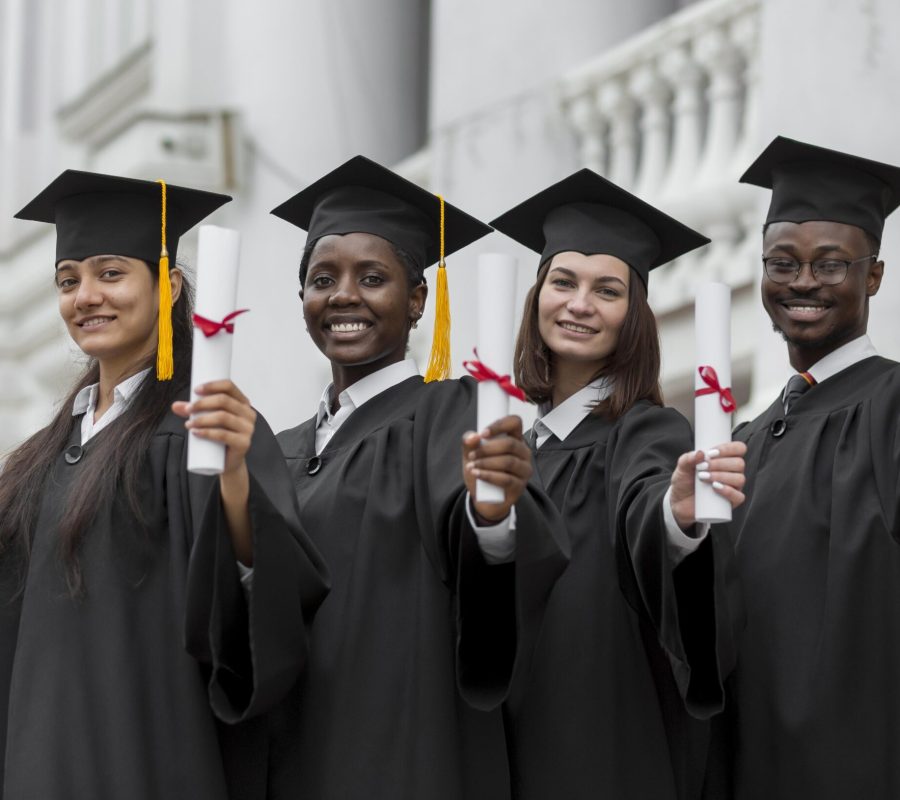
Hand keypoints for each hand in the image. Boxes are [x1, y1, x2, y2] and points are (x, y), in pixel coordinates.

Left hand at [172, 380, 256, 563]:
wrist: (227, 463)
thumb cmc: (218, 438)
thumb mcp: (206, 421)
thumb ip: (192, 412)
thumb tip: (175, 405)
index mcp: (242, 403)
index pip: (230, 387)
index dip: (212, 385)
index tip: (195, 390)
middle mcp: (248, 414)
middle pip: (225, 401)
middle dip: (203, 403)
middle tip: (187, 410)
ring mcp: (248, 429)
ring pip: (223, 417)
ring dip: (203, 418)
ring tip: (188, 424)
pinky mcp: (244, 443)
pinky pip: (224, 435)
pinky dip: (208, 433)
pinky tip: (196, 432)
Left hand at [461, 415, 532, 523]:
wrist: (484, 498)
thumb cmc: (482, 470)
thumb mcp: (471, 454)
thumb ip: (469, 443)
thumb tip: (472, 437)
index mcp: (514, 439)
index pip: (514, 422)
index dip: (499, 425)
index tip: (483, 433)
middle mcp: (523, 452)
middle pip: (510, 444)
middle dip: (487, 449)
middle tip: (472, 455)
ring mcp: (524, 470)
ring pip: (508, 461)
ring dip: (486, 463)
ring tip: (472, 466)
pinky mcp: (520, 485)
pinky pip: (506, 479)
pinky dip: (489, 476)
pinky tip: (478, 475)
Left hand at [669, 440, 746, 530]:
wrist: (678, 501)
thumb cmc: (684, 481)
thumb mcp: (682, 467)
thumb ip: (688, 458)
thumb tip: (700, 452)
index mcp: (725, 459)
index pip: (738, 448)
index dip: (728, 448)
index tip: (710, 453)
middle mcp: (732, 472)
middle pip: (739, 463)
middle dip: (719, 464)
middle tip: (702, 467)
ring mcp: (733, 487)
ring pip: (739, 479)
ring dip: (721, 476)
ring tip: (703, 477)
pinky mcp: (731, 502)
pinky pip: (739, 496)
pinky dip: (728, 491)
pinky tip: (715, 487)